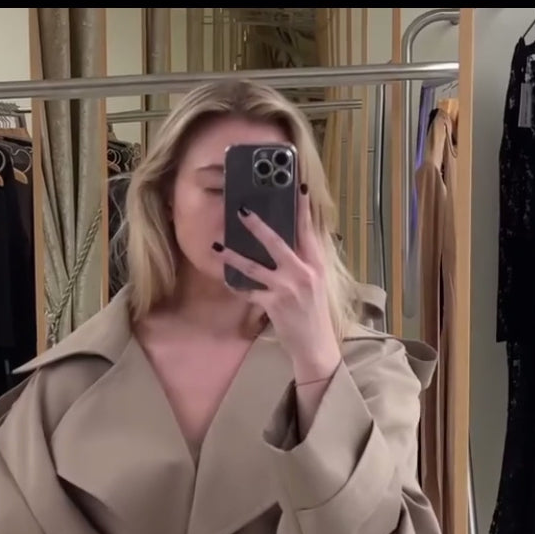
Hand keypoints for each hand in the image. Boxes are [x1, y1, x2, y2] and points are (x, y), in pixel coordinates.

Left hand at [215, 185, 341, 383]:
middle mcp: (302, 274)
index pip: (309, 232)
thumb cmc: (315, 313)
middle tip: (241, 212)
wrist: (316, 345)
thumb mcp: (317, 283)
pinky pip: (248, 291)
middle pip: (277, 243)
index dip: (303, 210)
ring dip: (233, 257)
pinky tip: (225, 280)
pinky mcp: (273, 305)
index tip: (299, 188)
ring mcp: (286, 289)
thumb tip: (290, 242)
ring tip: (217, 246)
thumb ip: (305, 262)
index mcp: (316, 265)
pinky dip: (236, 286)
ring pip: (255, 267)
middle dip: (258, 227)